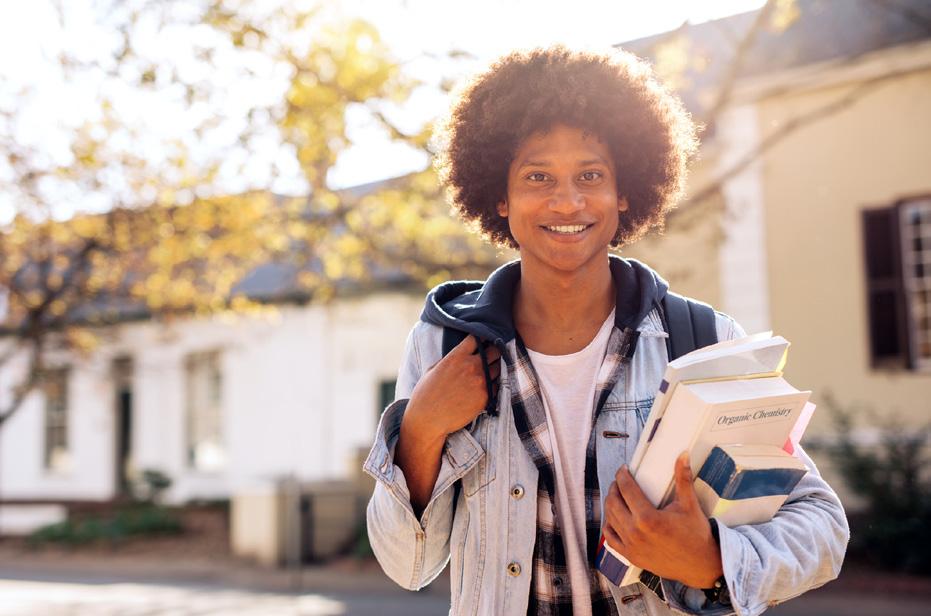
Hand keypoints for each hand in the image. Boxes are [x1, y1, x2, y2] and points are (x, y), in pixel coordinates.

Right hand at [405, 334, 500, 440]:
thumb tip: (462, 355)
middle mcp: (471, 366)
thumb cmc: (425, 394)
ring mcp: (481, 382)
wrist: (428, 419)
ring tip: (491, 370)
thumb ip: (451, 359)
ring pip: (499, 368)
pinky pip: (497, 386)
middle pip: (494, 350)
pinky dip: (494, 384)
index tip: (482, 340)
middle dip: (494, 351)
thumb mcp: (433, 369)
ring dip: (495, 367)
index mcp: (457, 357)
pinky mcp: (486, 397)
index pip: (476, 338)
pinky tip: (487, 387)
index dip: (480, 337)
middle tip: (492, 354)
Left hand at [602, 451, 722, 588]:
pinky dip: (609, 526)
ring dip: (610, 504)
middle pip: (613, 502)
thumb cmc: (696, 535)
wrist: (700, 565)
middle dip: (614, 488)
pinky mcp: (631, 557)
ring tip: (617, 496)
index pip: (626, 489)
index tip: (623, 469)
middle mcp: (635, 533)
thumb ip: (683, 478)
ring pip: (610, 519)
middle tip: (620, 481)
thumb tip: (683, 455)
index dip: (622, 476)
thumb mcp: (689, 505)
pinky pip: (610, 539)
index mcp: (648, 518)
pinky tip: (614, 518)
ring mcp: (631, 546)